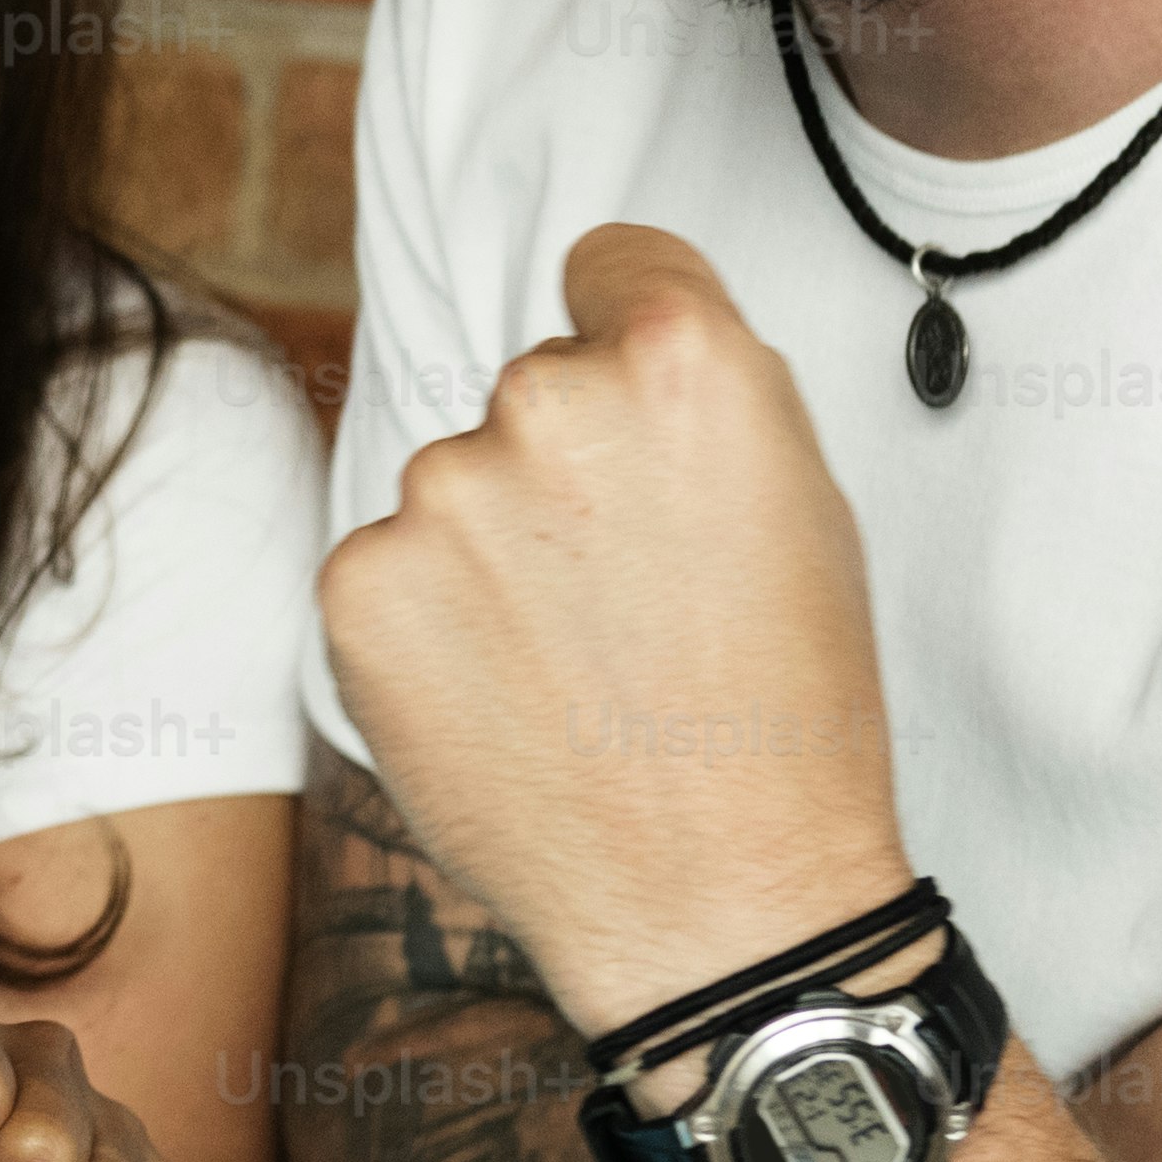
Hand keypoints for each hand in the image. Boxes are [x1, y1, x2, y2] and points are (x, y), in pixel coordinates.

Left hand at [313, 221, 910, 1037]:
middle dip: (569, 470)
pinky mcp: (359, 585)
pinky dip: (430, 626)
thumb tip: (609, 342)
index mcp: (679, 358)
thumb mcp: (801, 505)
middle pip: (533, 388)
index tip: (642, 426)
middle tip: (630, 596)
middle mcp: (548, 401)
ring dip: (494, 551)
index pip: (610, 260)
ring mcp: (440, 493)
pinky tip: (506, 703)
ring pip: (457, 484)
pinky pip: (390, 567)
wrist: (723, 900)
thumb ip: (696, 399)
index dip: (629, 337)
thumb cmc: (788, 711)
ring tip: (578, 669)